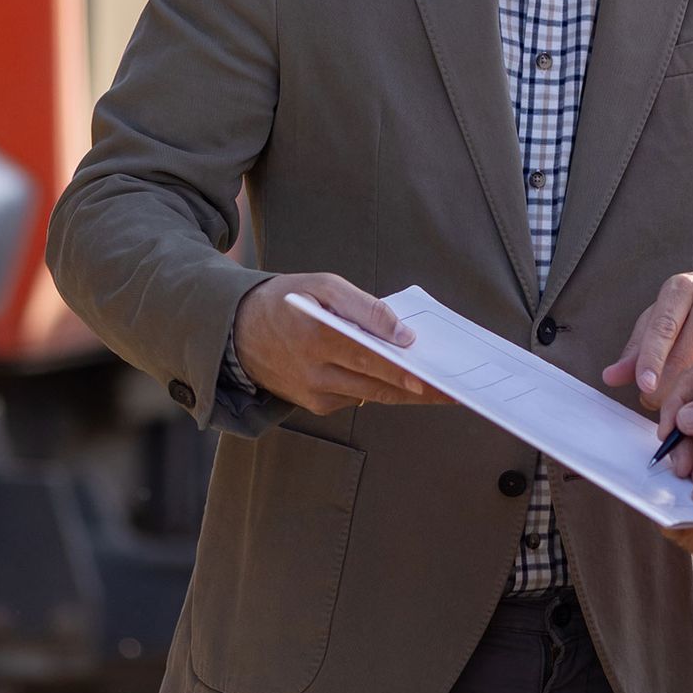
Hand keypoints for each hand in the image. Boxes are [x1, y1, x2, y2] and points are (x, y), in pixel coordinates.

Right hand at [232, 273, 449, 414]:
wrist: (238, 330)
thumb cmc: (289, 300)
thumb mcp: (325, 286)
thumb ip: (367, 308)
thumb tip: (403, 335)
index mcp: (318, 337)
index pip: (372, 360)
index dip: (406, 374)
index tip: (438, 381)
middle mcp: (314, 373)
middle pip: (379, 387)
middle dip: (419, 390)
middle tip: (453, 391)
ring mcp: (314, 394)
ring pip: (371, 396)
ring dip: (404, 392)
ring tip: (438, 386)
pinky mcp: (314, 406)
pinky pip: (356, 397)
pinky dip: (378, 388)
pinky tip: (400, 380)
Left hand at [603, 261, 692, 408]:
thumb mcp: (665, 313)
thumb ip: (638, 347)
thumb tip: (610, 377)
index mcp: (683, 289)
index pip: (663, 328)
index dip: (652, 360)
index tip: (644, 386)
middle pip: (688, 357)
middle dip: (668, 388)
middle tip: (658, 401)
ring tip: (688, 398)